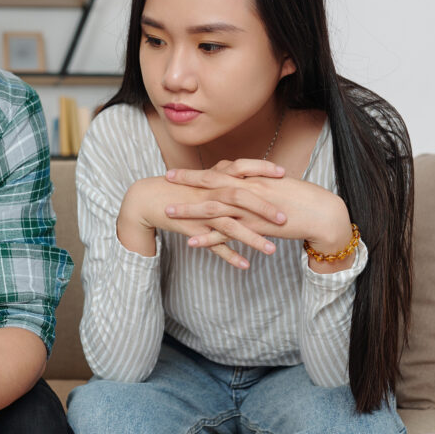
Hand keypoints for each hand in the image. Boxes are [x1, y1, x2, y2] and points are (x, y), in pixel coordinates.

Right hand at [118, 159, 286, 267]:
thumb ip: (224, 175)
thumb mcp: (203, 178)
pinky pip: (214, 245)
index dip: (263, 170)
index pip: (243, 168)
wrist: (148, 199)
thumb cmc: (178, 188)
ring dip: (252, 239)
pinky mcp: (194, 231)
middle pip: (241, 198)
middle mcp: (211, 194)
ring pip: (230, 226)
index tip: (283, 174)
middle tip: (285, 219)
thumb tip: (246, 172)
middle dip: (264, 209)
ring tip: (272, 250)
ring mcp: (203, 213)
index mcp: (215, 178)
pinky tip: (245, 265)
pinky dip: (229, 255)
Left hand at [165, 164, 353, 267]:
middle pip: (211, 184)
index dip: (197, 172)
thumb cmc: (304, 199)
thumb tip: (245, 183)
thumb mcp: (277, 188)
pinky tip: (192, 243)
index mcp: (254, 178)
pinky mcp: (257, 228)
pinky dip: (209, 239)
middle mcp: (249, 190)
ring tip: (169, 213)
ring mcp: (252, 209)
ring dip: (190, 211)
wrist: (324, 213)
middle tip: (165, 180)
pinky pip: (228, 234)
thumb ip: (258, 185)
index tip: (177, 171)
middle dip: (187, 182)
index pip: (220, 172)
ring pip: (214, 208)